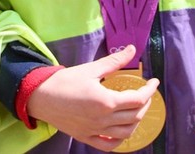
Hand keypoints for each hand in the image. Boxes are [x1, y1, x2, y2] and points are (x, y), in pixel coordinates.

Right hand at [27, 45, 159, 150]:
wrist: (40, 97)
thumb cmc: (63, 81)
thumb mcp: (90, 69)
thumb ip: (114, 62)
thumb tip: (132, 50)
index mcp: (106, 101)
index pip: (137, 99)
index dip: (149, 91)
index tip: (154, 83)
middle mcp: (103, 119)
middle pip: (135, 116)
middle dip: (145, 104)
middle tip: (146, 93)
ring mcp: (95, 131)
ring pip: (126, 132)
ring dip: (136, 121)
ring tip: (137, 110)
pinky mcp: (86, 137)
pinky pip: (109, 145)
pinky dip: (120, 140)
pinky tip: (122, 131)